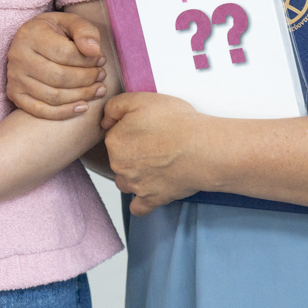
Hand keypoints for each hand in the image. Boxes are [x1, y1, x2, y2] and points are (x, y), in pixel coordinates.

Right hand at [5, 11, 106, 119]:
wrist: (30, 40)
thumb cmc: (55, 31)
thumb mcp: (70, 21)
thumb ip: (85, 31)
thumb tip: (94, 51)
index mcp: (30, 34)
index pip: (64, 53)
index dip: (87, 60)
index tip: (101, 59)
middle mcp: (18, 57)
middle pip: (59, 77)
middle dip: (86, 79)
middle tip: (101, 75)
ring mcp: (15, 77)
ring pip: (52, 96)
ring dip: (81, 96)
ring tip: (98, 89)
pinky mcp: (15, 94)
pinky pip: (40, 110)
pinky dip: (64, 112)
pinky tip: (83, 107)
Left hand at [101, 91, 208, 214]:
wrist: (202, 149)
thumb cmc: (176, 123)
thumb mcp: (141, 99)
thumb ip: (115, 106)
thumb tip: (104, 120)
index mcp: (114, 141)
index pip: (114, 134)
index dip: (130, 129)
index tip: (146, 128)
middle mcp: (119, 165)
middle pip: (118, 159)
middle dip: (131, 153)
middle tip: (155, 144)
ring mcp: (135, 185)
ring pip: (125, 181)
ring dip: (134, 176)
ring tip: (155, 165)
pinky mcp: (151, 199)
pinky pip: (138, 208)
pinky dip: (142, 201)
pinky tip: (149, 191)